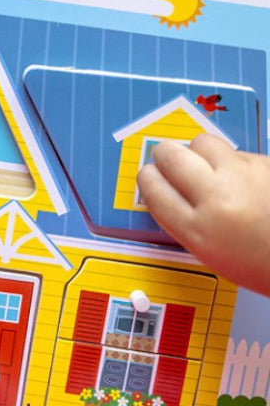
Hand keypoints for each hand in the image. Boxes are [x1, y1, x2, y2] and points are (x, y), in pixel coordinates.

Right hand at [137, 133, 269, 295]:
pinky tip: (241, 178)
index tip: (151, 177)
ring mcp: (244, 177)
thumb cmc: (259, 263)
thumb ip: (180, 217)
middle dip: (165, 155)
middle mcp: (217, 198)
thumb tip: (161, 185)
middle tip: (170, 162)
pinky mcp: (267, 164)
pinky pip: (237, 151)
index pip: (152, 186)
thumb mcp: (207, 251)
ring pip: (202, 142)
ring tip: (206, 166)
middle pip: (170, 155)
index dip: (147, 178)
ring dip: (198, 151)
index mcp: (197, 229)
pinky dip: (233, 160)